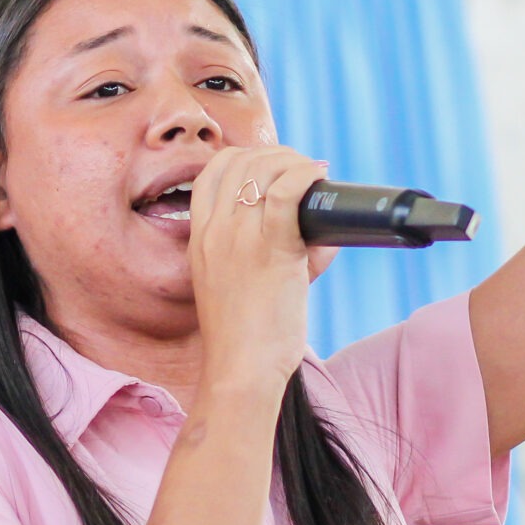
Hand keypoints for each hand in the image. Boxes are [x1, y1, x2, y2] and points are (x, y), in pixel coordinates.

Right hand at [188, 145, 326, 398]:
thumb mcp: (241, 287)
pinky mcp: (270, 250)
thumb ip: (273, 254)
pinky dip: (304, 177)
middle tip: (302, 168)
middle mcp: (215, 232)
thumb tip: (323, 235)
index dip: (245, 157)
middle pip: (240, 162)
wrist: (240, 370)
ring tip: (313, 174)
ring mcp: (238, 239)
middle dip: (276, 154)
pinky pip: (285, 193)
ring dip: (293, 162)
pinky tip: (319, 179)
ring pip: (262, 170)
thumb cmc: (246, 338)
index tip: (272, 166)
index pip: (212, 172)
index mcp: (200, 239)